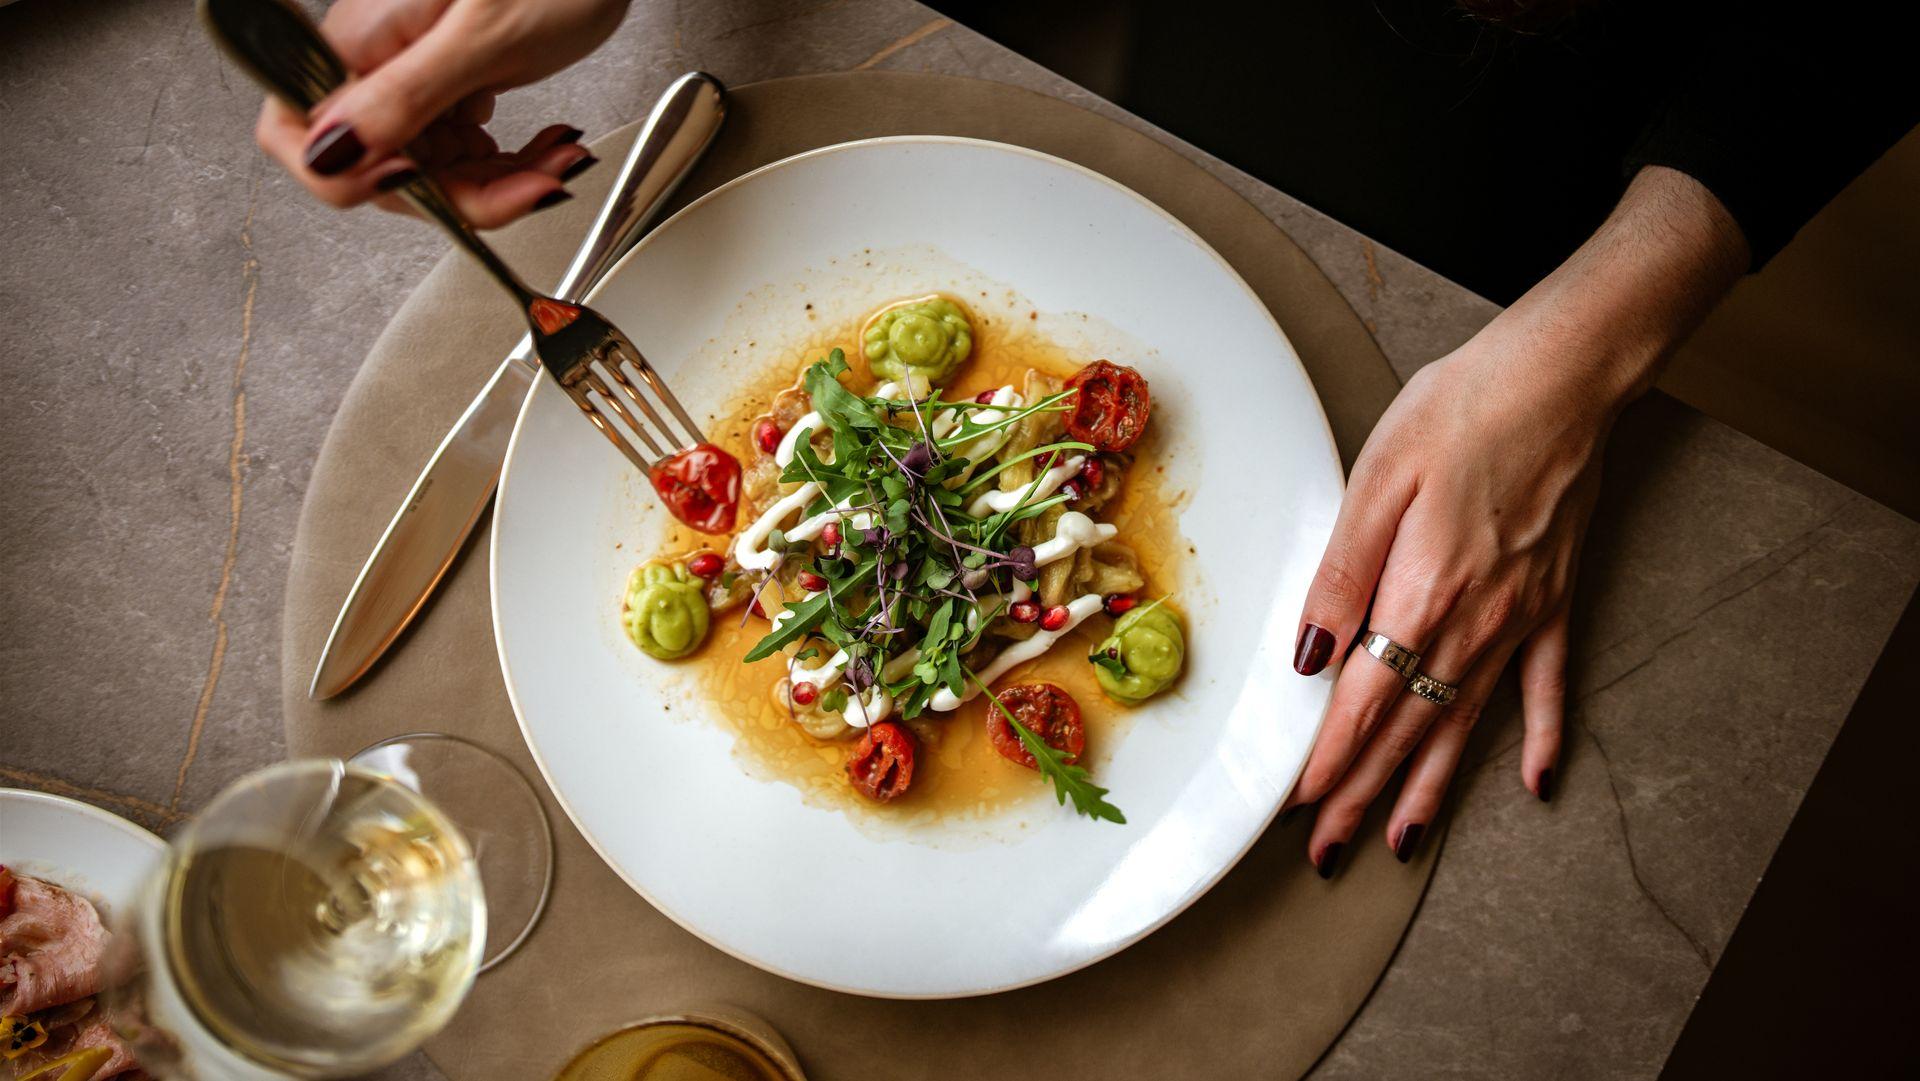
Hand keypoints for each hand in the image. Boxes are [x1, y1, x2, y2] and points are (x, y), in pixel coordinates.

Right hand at [254, 0, 630, 226]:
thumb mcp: (481, 36)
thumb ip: (404, 95)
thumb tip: (328, 151)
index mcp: (360, 45)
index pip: (298, 134)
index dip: (345, 177)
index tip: (416, 183)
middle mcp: (376, 63)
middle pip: (383, 168)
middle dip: (464, 193)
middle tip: (533, 184)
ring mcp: (415, 74)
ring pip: (436, 169)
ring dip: (503, 182)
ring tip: (558, 160)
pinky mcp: (455, 79)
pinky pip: (468, 147)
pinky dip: (515, 161)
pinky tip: (551, 145)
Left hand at [1287, 325, 1604, 867]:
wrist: (1562, 376)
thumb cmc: (1461, 411)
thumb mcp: (1376, 482)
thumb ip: (1341, 576)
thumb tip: (1311, 656)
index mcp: (1421, 593)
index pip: (1362, 703)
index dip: (1329, 761)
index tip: (1299, 808)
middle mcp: (1474, 622)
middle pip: (1407, 730)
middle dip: (1363, 795)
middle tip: (1330, 854)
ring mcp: (1522, 616)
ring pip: (1465, 723)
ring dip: (1431, 787)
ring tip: (1402, 842)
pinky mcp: (1554, 599)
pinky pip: (1547, 684)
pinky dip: (1541, 736)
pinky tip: (1535, 782)